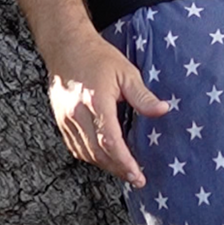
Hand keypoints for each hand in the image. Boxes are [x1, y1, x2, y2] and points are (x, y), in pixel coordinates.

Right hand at [47, 34, 168, 186]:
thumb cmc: (98, 57)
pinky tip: (103, 156)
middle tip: (135, 177)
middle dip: (118, 168)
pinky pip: (76, 148)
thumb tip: (162, 110)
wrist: (67, 47)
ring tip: (123, 169)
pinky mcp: (61, 122)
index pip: (110, 140)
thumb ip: (142, 96)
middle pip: (98, 153)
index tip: (137, 174)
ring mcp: (66, 120)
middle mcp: (78, 114)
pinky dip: (91, 156)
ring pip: (85, 154)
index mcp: (96, 101)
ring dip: (105, 165)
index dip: (124, 161)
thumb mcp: (126, 72)